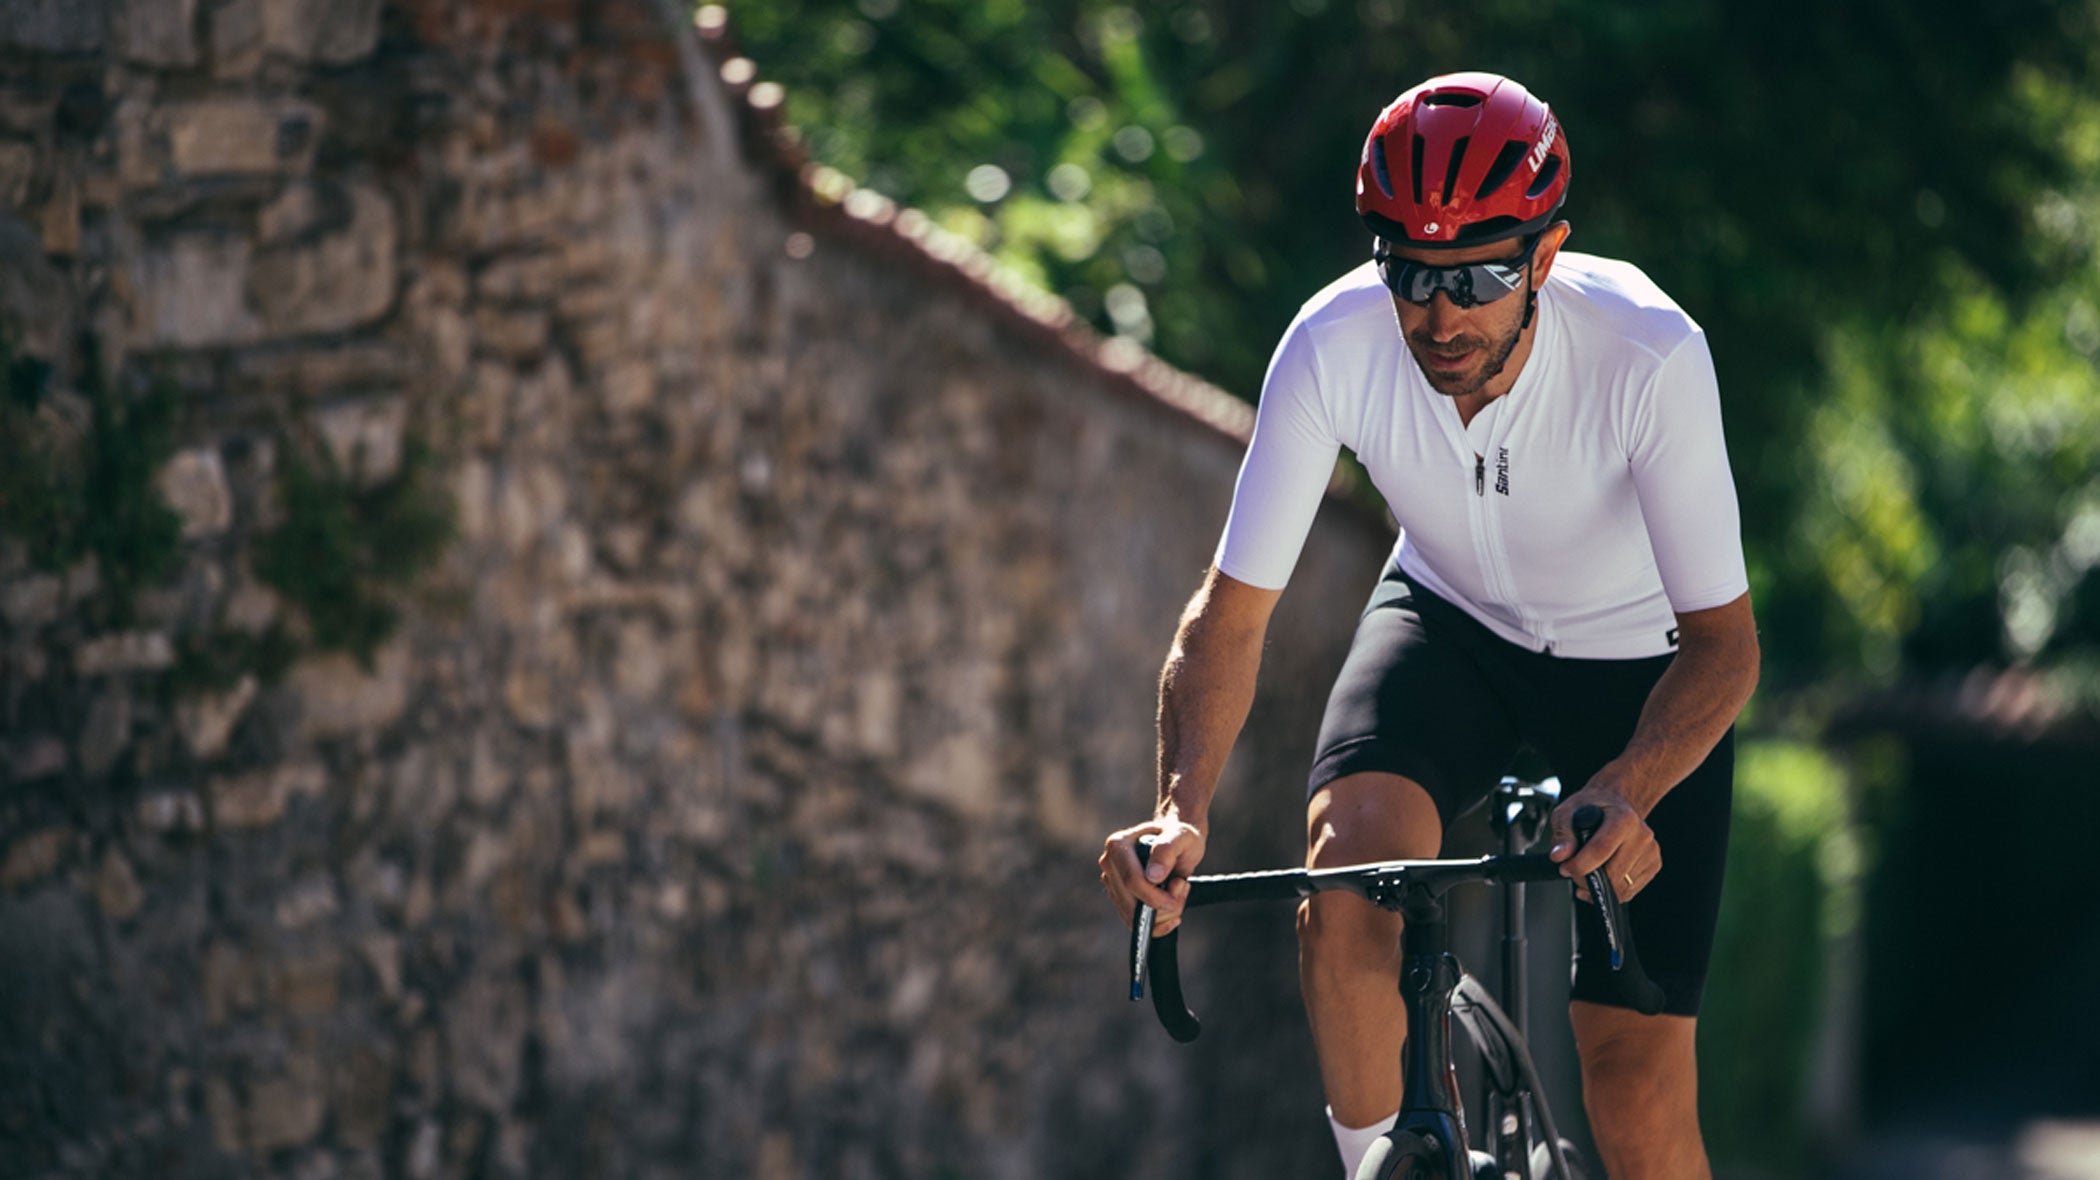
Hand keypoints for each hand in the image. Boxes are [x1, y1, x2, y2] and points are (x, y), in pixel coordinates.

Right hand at [1098, 814, 1205, 935]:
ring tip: (1179, 892)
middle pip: (1131, 903)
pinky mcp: (1118, 897)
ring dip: (1163, 915)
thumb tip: (1153, 876)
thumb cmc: (1179, 837)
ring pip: (1133, 917)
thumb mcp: (1182, 836)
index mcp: (1117, 845)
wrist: (1176, 842)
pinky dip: (1157, 923)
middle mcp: (1108, 864)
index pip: (1132, 881)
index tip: (1181, 888)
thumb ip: (1167, 850)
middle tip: (1183, 887)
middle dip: (1163, 906)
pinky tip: (1172, 910)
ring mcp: (1111, 882)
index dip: (1157, 895)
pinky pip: (1134, 922)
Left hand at [1548, 777, 1659, 902]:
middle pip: (1613, 874)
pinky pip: (1629, 891)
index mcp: (1624, 818)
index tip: (1564, 868)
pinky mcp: (1653, 865)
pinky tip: (1600, 878)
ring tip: (1587, 872)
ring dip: (1599, 887)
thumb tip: (1559, 856)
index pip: (1600, 850)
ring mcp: (1651, 851)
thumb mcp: (1568, 812)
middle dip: (1587, 879)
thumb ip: (1562, 834)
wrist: (1614, 805)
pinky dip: (1611, 891)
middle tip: (1573, 872)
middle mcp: (1642, 835)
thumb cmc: (1591, 808)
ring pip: (1621, 887)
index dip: (1579, 865)